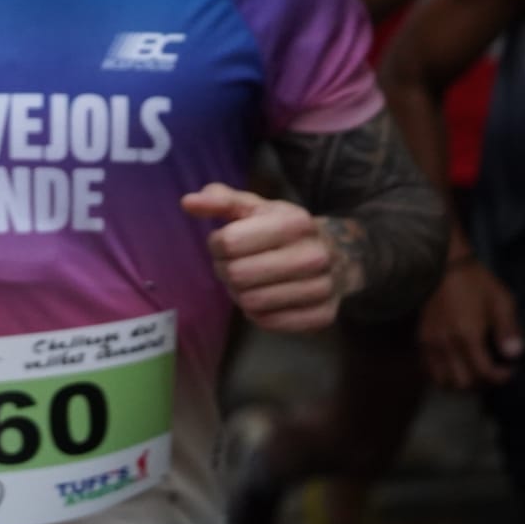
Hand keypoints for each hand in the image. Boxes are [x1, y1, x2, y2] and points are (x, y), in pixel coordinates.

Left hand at [182, 183, 345, 332]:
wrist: (336, 255)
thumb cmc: (281, 229)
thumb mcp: (254, 207)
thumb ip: (220, 200)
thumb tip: (187, 202)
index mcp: (295, 222)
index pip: (230, 242)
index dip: (216, 244)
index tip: (223, 243)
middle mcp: (315, 255)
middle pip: (238, 275)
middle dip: (224, 270)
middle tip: (231, 265)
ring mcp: (323, 288)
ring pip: (251, 302)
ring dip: (238, 293)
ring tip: (246, 281)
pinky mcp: (323, 316)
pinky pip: (269, 323)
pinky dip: (257, 313)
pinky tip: (263, 297)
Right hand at [419, 258, 521, 389]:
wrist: (444, 265)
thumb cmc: (476, 282)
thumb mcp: (501, 301)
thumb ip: (509, 329)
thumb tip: (514, 355)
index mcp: (467, 335)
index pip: (485, 373)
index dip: (502, 377)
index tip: (510, 368)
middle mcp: (446, 343)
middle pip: (463, 383)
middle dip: (482, 383)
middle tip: (493, 371)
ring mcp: (430, 342)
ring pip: (442, 380)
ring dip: (460, 382)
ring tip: (473, 371)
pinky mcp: (421, 338)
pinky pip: (427, 369)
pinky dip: (442, 374)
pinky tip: (454, 365)